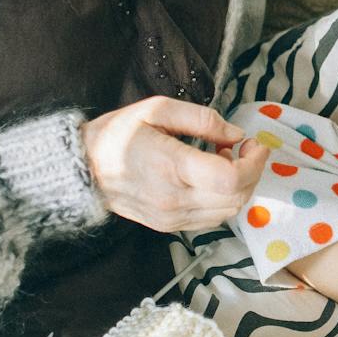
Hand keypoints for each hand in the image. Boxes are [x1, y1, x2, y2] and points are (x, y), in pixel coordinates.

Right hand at [82, 97, 268, 230]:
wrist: (81, 169)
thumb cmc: (117, 134)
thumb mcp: (156, 109)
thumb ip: (201, 118)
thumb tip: (235, 133)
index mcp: (170, 167)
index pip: (231, 179)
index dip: (254, 162)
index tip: (255, 144)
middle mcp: (173, 199)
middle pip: (236, 198)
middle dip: (252, 172)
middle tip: (246, 149)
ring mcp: (170, 218)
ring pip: (227, 212)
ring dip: (240, 187)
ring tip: (227, 160)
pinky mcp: (168, 227)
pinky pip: (211, 219)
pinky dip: (223, 200)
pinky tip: (212, 178)